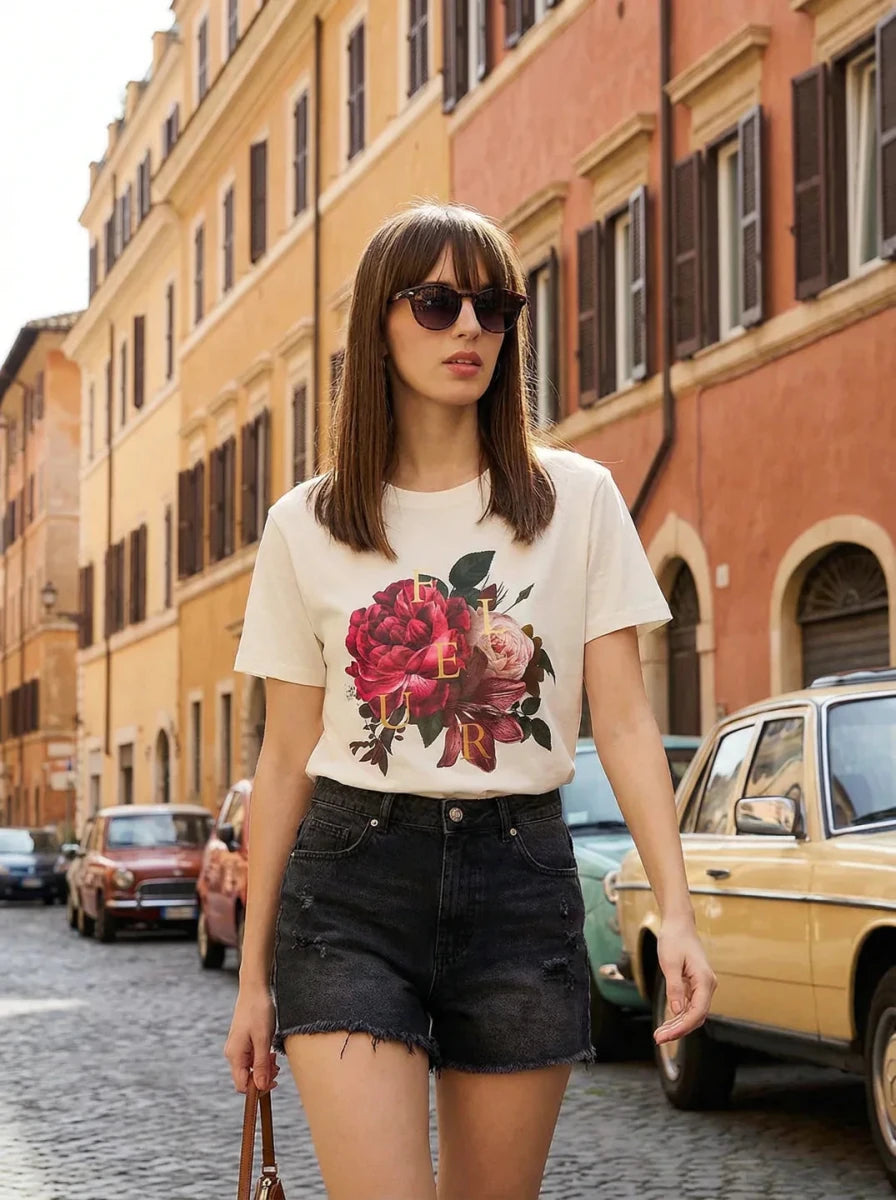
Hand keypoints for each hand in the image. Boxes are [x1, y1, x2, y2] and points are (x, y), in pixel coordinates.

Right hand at [224, 982, 279, 1093]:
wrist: (254, 988)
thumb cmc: (258, 1010)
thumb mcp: (263, 1039)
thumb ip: (261, 1064)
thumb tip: (260, 1087)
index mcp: (235, 1055)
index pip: (242, 1085)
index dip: (258, 1088)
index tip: (274, 1081)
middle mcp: (233, 1053)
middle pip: (246, 1078)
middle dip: (263, 1077)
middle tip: (277, 1067)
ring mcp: (238, 1047)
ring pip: (250, 1068)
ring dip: (264, 1068)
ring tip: (275, 1058)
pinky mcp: (243, 1042)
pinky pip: (252, 1058)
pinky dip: (262, 1058)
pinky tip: (270, 1051)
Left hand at [654, 916, 716, 1045]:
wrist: (679, 923)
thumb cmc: (674, 939)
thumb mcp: (670, 963)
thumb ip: (675, 988)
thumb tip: (678, 1011)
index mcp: (704, 981)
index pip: (697, 1012)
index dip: (682, 1027)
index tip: (666, 1036)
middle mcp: (707, 985)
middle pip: (696, 1016)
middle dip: (678, 1030)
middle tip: (659, 1039)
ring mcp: (702, 986)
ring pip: (693, 1013)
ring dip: (678, 1025)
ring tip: (660, 1034)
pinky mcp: (695, 984)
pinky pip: (690, 1005)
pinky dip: (679, 1015)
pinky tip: (668, 1023)